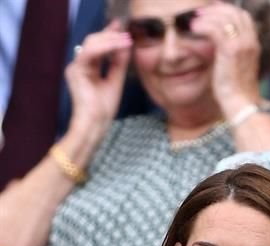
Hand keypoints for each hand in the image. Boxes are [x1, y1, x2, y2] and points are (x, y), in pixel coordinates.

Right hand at [64, 20, 131, 137]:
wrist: (94, 124)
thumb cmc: (103, 110)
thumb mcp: (115, 82)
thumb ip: (118, 65)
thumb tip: (125, 47)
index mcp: (87, 68)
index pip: (98, 47)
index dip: (109, 36)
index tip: (123, 29)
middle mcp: (79, 65)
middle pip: (93, 42)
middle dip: (110, 34)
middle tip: (126, 30)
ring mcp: (75, 67)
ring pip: (91, 44)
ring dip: (110, 39)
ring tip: (126, 39)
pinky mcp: (76, 71)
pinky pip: (89, 53)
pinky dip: (105, 48)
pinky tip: (118, 46)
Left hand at [191, 2, 261, 118]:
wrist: (241, 104)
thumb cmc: (236, 91)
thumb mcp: (235, 67)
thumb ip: (230, 51)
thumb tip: (215, 42)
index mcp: (253, 45)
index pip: (243, 17)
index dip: (226, 10)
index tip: (211, 11)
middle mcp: (250, 42)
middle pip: (235, 13)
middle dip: (216, 9)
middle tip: (199, 13)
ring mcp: (242, 45)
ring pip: (225, 18)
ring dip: (207, 16)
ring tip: (194, 22)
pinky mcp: (231, 50)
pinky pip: (216, 28)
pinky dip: (203, 25)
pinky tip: (194, 29)